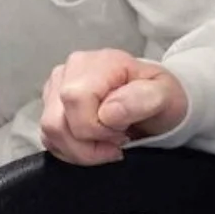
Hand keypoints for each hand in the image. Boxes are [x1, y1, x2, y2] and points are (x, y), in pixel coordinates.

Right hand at [38, 49, 187, 163]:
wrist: (155, 102)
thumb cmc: (160, 97)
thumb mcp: (165, 96)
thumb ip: (142, 99)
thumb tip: (109, 111)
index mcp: (99, 62)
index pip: (75, 99)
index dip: (96, 128)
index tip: (122, 135)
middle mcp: (72, 70)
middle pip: (57, 120)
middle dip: (88, 145)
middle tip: (116, 144)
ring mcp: (57, 86)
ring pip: (49, 132)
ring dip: (79, 150)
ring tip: (106, 145)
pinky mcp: (52, 105)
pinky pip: (49, 137)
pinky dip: (71, 150)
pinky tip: (93, 145)